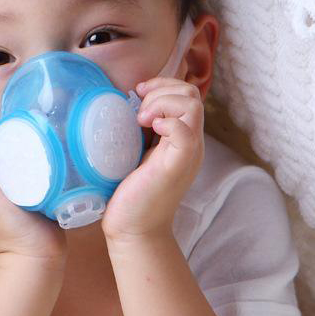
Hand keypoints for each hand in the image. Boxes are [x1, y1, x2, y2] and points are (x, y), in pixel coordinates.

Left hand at [101, 78, 204, 240]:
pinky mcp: (178, 165)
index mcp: (181, 137)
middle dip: (161, 91)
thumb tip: (122, 104)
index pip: (186, 93)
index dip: (162, 85)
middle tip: (139, 113)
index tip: (137, 95)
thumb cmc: (130, 194)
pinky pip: (185, 132)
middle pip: (191, 94)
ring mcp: (187, 154)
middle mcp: (190, 143)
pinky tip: (148, 132)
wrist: (134, 230)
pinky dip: (167, 123)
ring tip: (142, 121)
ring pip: (192, 105)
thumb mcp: (135, 153)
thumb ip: (139, 131)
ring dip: (162, 104)